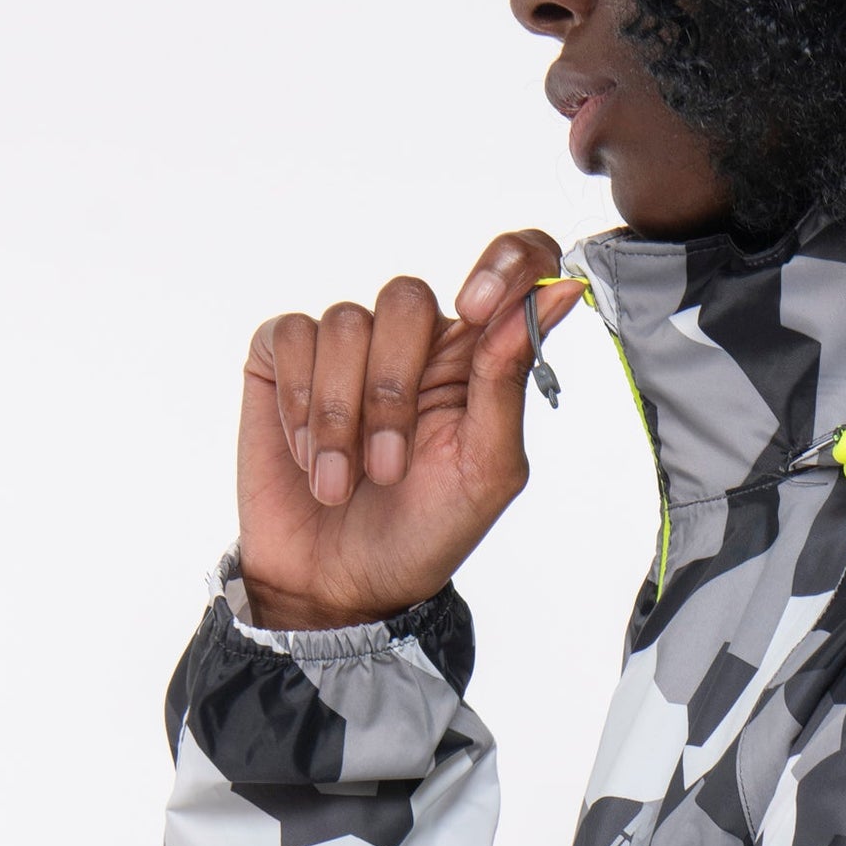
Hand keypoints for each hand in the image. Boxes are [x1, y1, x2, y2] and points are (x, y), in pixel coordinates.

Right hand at [236, 230, 583, 628]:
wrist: (338, 584)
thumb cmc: (425, 530)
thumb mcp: (487, 466)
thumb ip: (511, 375)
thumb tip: (561, 291)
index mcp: (478, 357)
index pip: (512, 262)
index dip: (502, 264)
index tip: (475, 309)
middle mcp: (416, 341)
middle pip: (407, 298)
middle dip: (391, 394)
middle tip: (388, 469)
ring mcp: (349, 347)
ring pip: (346, 323)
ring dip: (341, 417)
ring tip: (343, 482)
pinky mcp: (284, 358)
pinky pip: (291, 337)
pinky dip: (298, 405)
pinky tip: (308, 456)